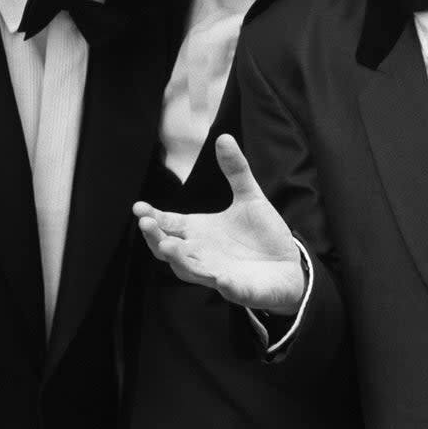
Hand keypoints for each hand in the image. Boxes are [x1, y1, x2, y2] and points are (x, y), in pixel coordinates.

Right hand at [132, 134, 304, 315]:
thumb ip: (236, 170)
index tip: (139, 207)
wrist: (288, 266)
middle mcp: (202, 254)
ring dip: (180, 260)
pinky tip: (223, 280)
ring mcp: (220, 274)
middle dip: (156, 238)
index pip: (169, 225)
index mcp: (200, 232)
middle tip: (145, 223)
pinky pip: (232, 291)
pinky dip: (227, 286)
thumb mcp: (249, 197)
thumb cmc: (261, 235)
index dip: (153, 217)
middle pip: (170, 249)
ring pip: (191, 271)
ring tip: (169, 246)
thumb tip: (224, 137)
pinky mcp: (242, 291)